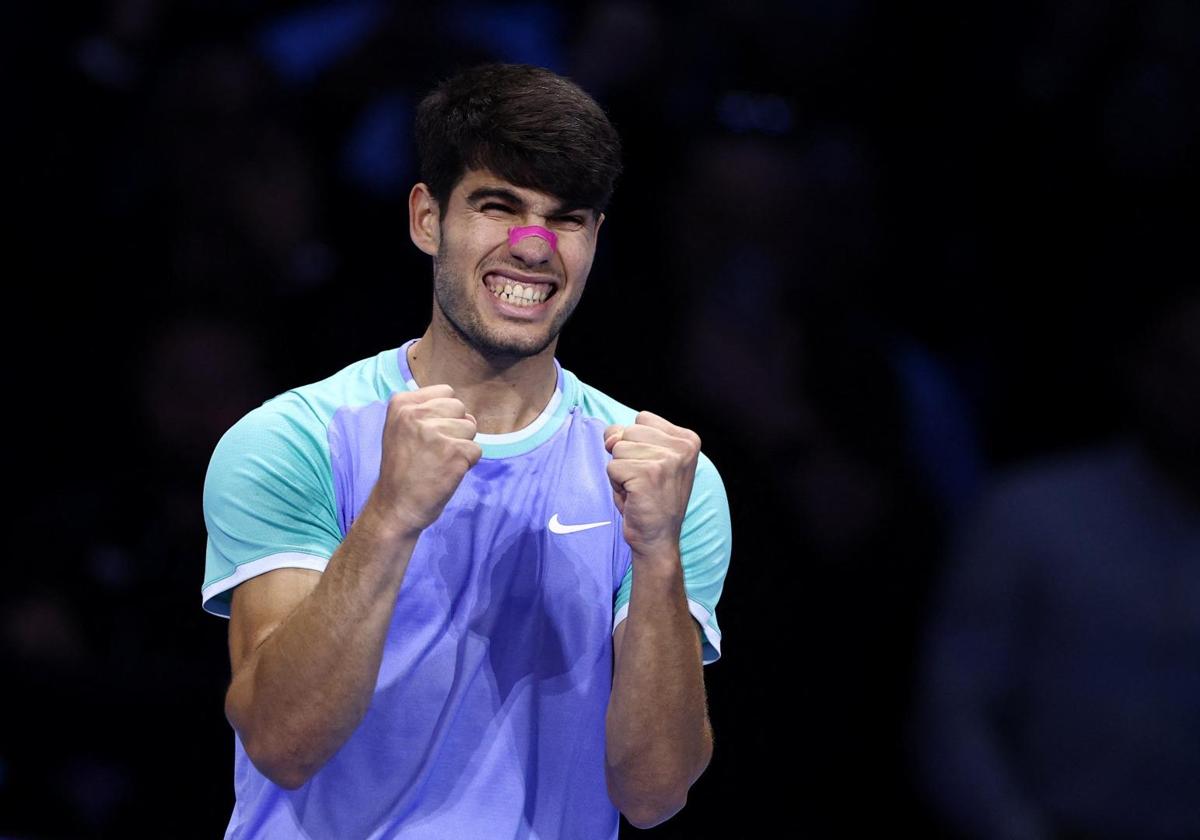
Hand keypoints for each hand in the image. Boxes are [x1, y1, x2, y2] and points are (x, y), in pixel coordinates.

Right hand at [366, 385, 481, 536]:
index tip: (429, 435)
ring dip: (462, 446)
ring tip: (439, 462)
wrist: (395, 507)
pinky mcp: (454, 453)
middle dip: (455, 429)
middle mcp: (416, 414)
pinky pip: (476, 450)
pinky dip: (467, 464)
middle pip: (460, 408)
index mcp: (401, 403)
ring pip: (470, 428)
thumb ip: (425, 412)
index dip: (445, 414)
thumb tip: (463, 411)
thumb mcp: (400, 429)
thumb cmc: (402, 470)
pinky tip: (446, 473)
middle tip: (435, 451)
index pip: (446, 392)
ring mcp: (435, 433)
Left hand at [604, 411, 700, 556]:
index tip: (651, 467)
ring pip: (618, 448)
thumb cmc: (650, 498)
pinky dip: (616, 484)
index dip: (636, 442)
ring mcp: (667, 460)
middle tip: (643, 480)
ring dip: (621, 471)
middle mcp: (682, 447)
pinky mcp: (648, 475)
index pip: (642, 418)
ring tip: (639, 488)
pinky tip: (634, 496)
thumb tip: (610, 437)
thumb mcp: (645, 458)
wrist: (658, 538)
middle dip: (626, 456)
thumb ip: (627, 436)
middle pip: (628, 431)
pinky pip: (612, 467)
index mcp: (688, 439)